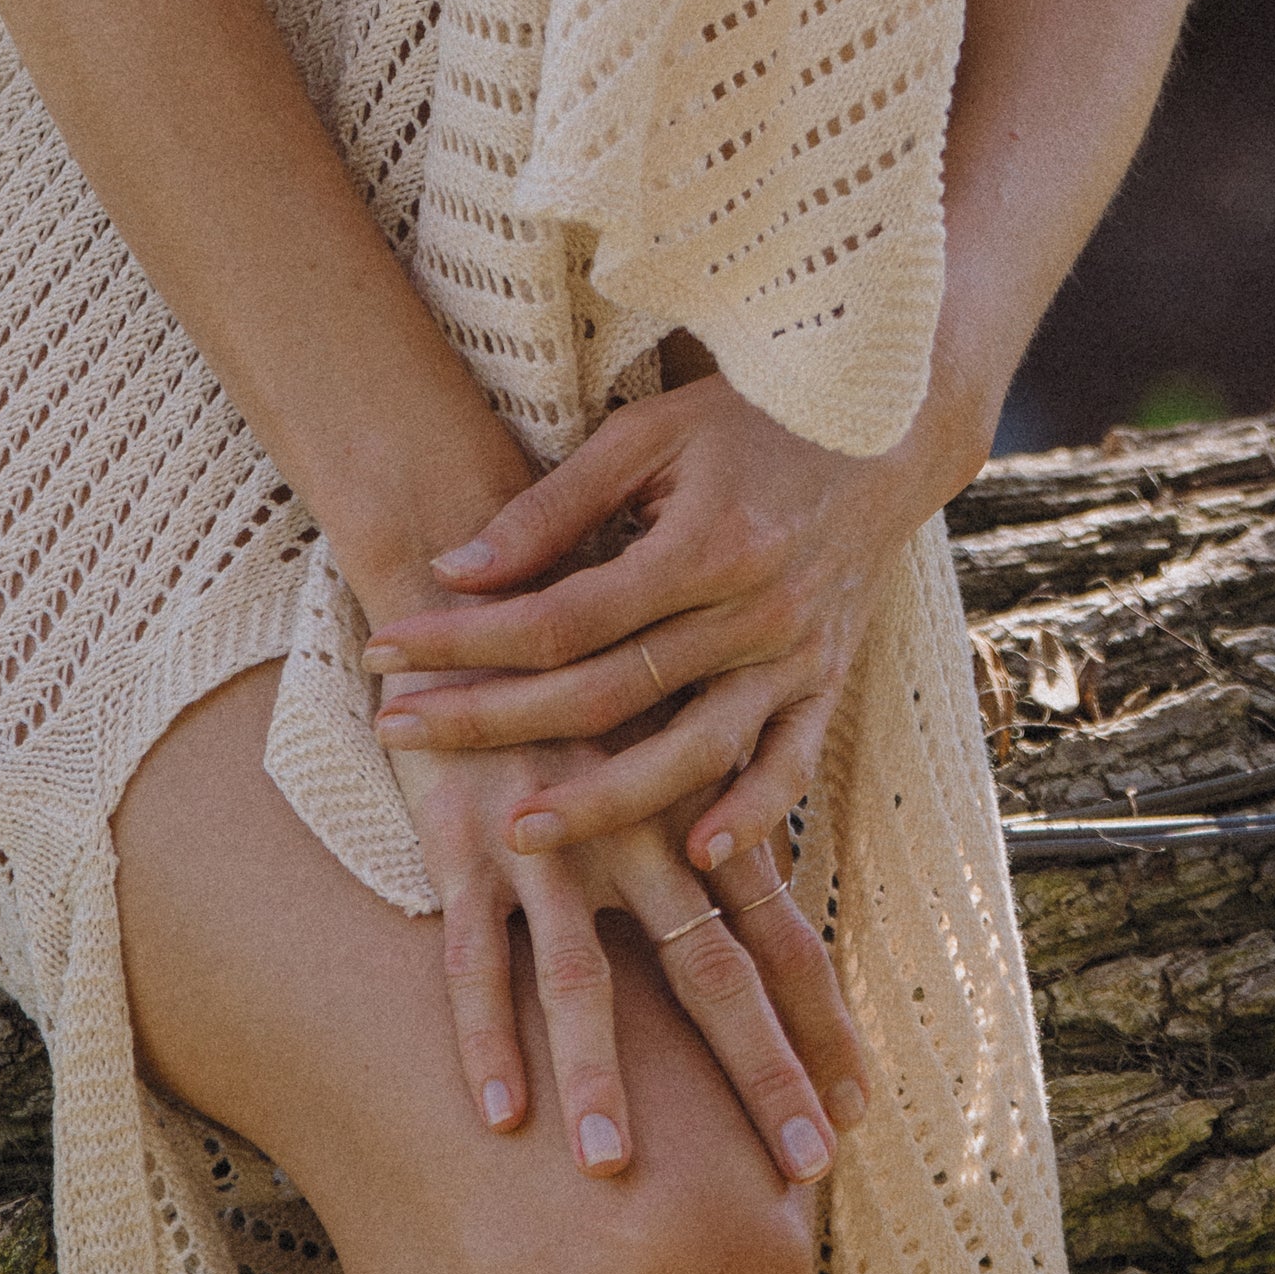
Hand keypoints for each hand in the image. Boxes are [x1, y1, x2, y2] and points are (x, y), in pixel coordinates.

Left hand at [365, 367, 939, 882]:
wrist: (886, 427)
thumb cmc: (749, 418)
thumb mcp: (647, 436)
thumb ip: (553, 506)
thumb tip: (457, 569)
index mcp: (704, 544)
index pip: (561, 614)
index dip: (467, 640)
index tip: (388, 651)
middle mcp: (753, 612)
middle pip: (607, 690)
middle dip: (496, 721)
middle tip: (399, 736)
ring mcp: (796, 656)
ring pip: (692, 751)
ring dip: (607, 803)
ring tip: (519, 834)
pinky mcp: (827, 682)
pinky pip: (791, 766)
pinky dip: (751, 818)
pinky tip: (693, 855)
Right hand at [382, 716, 868, 1184]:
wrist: (486, 593)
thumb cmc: (585, 671)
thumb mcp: (669, 734)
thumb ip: (718, 816)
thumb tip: (774, 895)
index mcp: (693, 814)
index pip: (779, 935)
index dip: (819, 1023)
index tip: (855, 1112)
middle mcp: (636, 833)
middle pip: (714, 970)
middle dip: (764, 1070)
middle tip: (806, 1166)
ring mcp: (548, 840)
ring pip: (582, 977)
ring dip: (599, 1077)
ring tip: (612, 1170)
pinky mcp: (464, 839)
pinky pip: (474, 954)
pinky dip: (485, 1035)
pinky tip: (499, 1114)